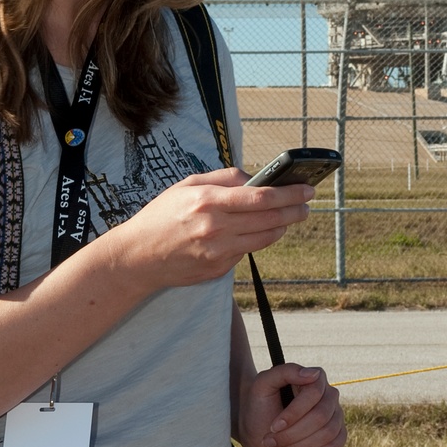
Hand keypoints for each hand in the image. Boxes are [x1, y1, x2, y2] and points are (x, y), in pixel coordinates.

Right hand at [112, 169, 313, 290]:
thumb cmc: (161, 216)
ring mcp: (219, 252)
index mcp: (208, 202)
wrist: (138, 256)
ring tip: (290, 216)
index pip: (261, 196)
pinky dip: (257, 240)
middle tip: (308, 204)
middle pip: (270, 218)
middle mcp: (216, 228)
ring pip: (264, 238)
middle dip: (294, 210)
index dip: (289, 193)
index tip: (306, 188)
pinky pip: (247, 252)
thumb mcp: (186, 185)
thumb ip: (222, 178)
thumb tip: (253, 178)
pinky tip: (260, 231)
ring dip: (282, 226)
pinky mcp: (219, 268)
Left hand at [235, 362, 345, 446]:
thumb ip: (285, 372)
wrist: (257, 431)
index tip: (274, 426)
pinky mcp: (337, 436)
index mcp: (314, 379)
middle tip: (271, 440)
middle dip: (293, 433)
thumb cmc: (259, 405)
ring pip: (327, 434)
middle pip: (321, 416)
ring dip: (299, 446)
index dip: (294, 413)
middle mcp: (329, 396)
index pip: (314, 393)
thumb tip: (313, 374)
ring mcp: (335, 416)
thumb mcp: (263, 384)